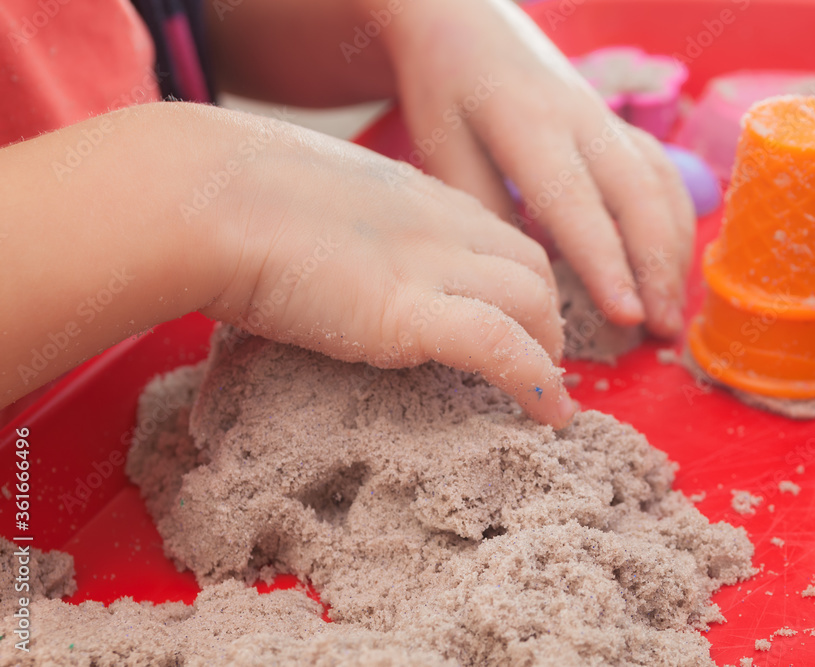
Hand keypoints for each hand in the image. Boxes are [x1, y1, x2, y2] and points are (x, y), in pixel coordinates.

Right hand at [203, 107, 573, 426]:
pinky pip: (500, 346)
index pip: (493, 231)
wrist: (200, 197)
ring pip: (533, 298)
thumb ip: (337, 225)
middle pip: (531, 263)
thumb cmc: (225, 196)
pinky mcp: (405, 312)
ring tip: (546, 393)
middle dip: (546, 314)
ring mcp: (427, 265)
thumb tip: (326, 258)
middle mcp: (435, 223)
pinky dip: (536, 381)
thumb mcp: (304, 198)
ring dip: (549, 349)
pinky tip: (549, 415)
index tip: (512, 313)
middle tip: (537, 356)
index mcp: (411, 196)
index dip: (514, 276)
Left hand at [370, 0, 694, 336]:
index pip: (577, 202)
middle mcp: (581, 118)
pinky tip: (672, 264)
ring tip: (670, 313)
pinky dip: (675, 222)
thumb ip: (483, 206)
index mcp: (529, 122)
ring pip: (660, 184)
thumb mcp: (442, 144)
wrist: (465, 18)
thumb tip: (526, 272)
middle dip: (656, 267)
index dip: (606, 262)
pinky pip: (660, 173)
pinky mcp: (616, 123)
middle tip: (659, 330)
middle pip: (638, 195)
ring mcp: (606, 118)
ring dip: (674, 251)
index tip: (627, 315)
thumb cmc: (444, 86)